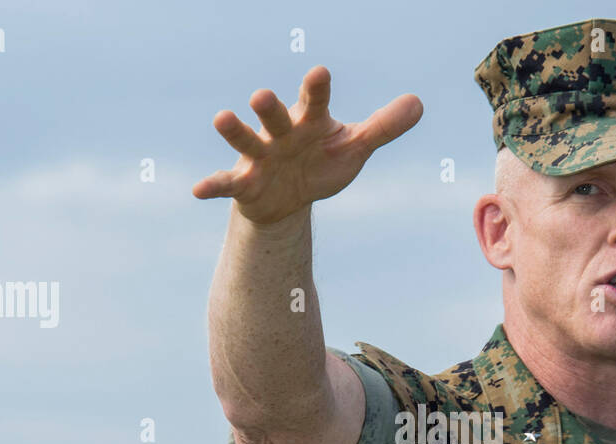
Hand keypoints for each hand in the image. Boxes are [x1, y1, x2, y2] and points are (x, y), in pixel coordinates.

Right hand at [191, 65, 423, 223]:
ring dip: (235, 132)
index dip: (316, 89)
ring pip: (247, 141)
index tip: (320, 74)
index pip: (314, 101)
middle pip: (276, 117)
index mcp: (309, 121)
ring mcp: (260, 157)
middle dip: (269, 108)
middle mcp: (281, 133)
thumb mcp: (355, 147)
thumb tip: (419, 104)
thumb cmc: (321, 162)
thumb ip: (383, 126)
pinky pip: (227, 184)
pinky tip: (197, 190)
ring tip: (221, 118)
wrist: (291, 198)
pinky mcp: (244, 183)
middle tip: (261, 96)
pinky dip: (212, 185)